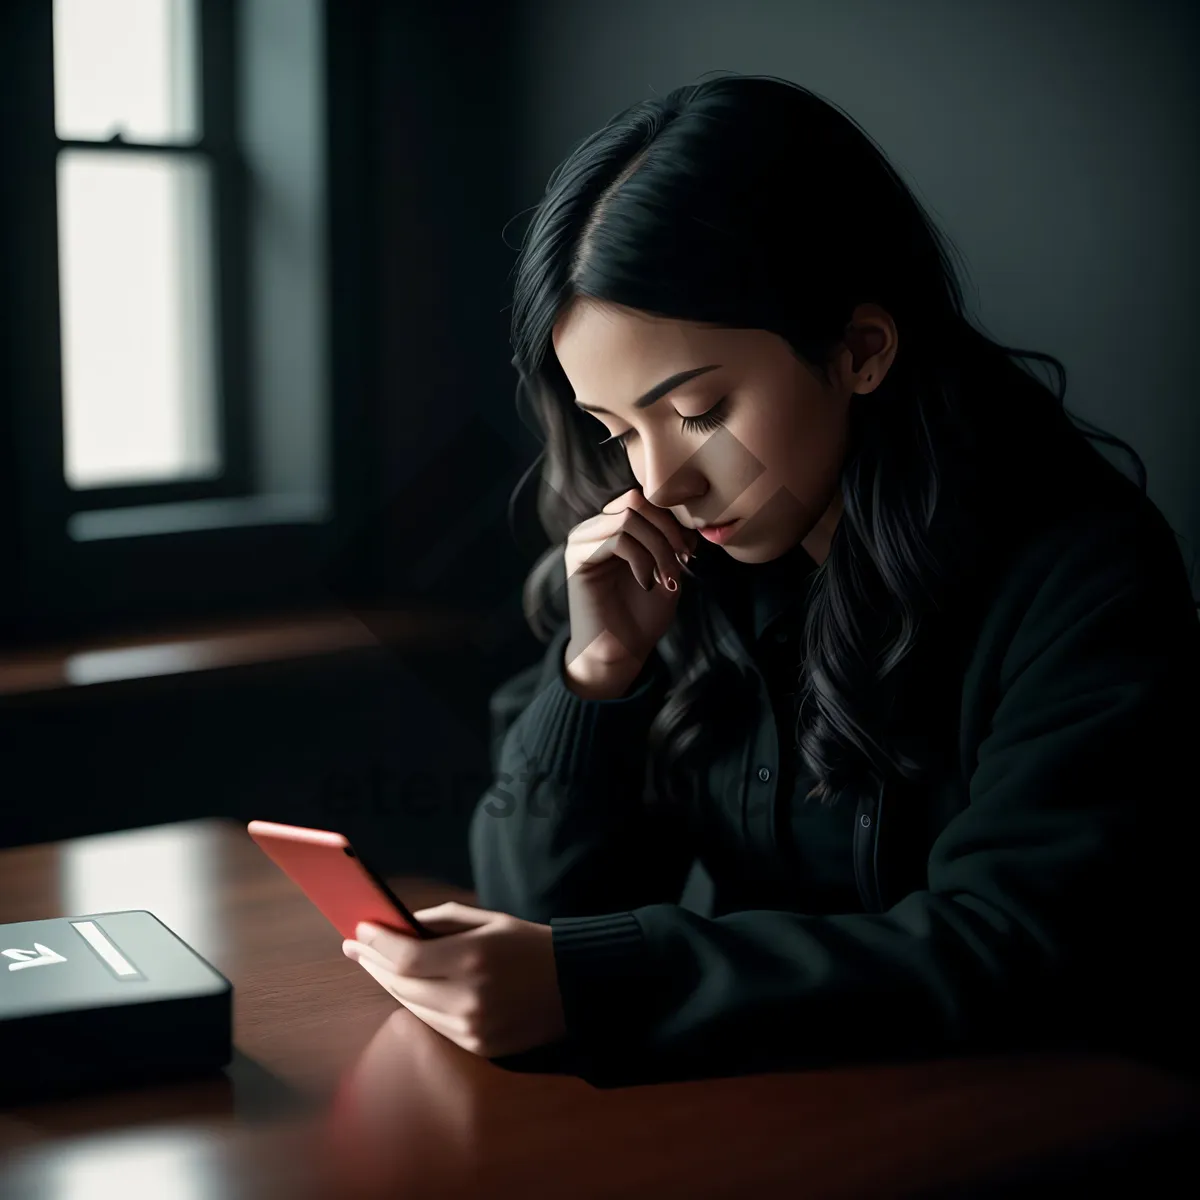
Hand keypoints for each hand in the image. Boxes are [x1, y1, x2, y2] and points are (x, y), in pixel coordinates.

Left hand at [342, 902, 566, 1058]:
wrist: (576, 985)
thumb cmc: (530, 944)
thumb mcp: (490, 919)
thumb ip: (442, 920)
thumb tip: (398, 924)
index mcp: (473, 958)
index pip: (406, 957)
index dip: (377, 944)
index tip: (358, 930)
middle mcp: (469, 997)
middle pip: (400, 985)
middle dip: (373, 962)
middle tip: (356, 946)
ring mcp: (472, 1028)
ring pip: (411, 1007)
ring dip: (389, 983)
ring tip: (374, 963)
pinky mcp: (477, 1047)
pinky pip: (432, 1024)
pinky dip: (415, 1003)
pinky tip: (405, 986)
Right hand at [563, 486, 698, 675]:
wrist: (622, 651)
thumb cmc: (643, 614)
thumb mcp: (668, 568)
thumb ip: (672, 538)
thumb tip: (685, 515)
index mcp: (615, 525)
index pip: (645, 498)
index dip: (673, 520)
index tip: (689, 552)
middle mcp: (595, 527)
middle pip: (636, 500)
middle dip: (667, 530)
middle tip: (681, 561)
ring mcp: (583, 540)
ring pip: (628, 517)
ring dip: (658, 548)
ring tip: (665, 577)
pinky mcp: (577, 557)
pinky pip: (616, 538)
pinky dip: (641, 560)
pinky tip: (646, 583)